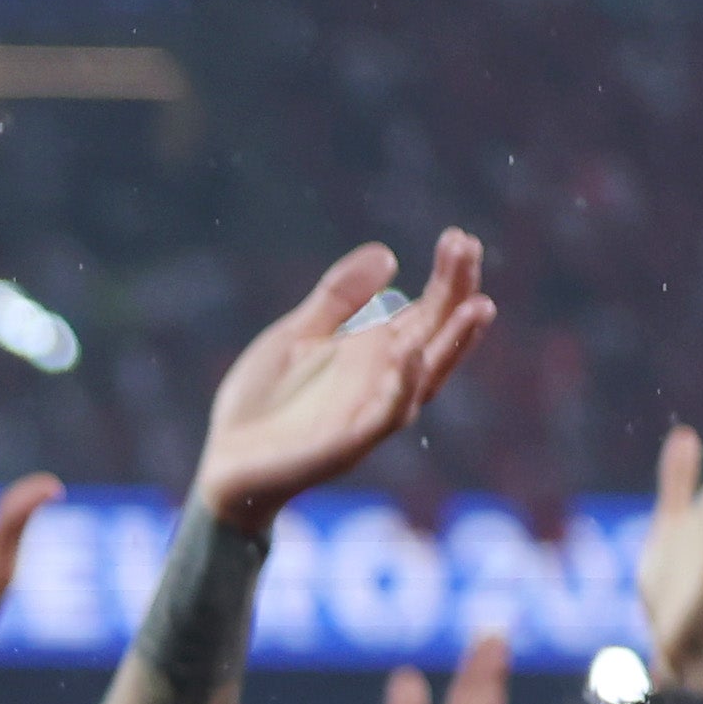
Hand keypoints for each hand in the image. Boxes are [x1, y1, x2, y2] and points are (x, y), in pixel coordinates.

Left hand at [189, 236, 496, 531]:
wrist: (224, 466)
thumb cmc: (263, 403)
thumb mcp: (296, 337)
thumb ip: (337, 300)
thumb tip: (387, 254)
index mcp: (376, 354)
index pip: (427, 311)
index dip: (447, 276)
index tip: (459, 237)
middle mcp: (384, 382)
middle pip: (436, 334)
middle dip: (456, 294)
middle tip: (468, 248)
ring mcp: (369, 414)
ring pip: (425, 378)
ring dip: (453, 343)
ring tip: (478, 305)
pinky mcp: (346, 445)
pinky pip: (384, 416)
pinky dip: (401, 387)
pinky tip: (411, 355)